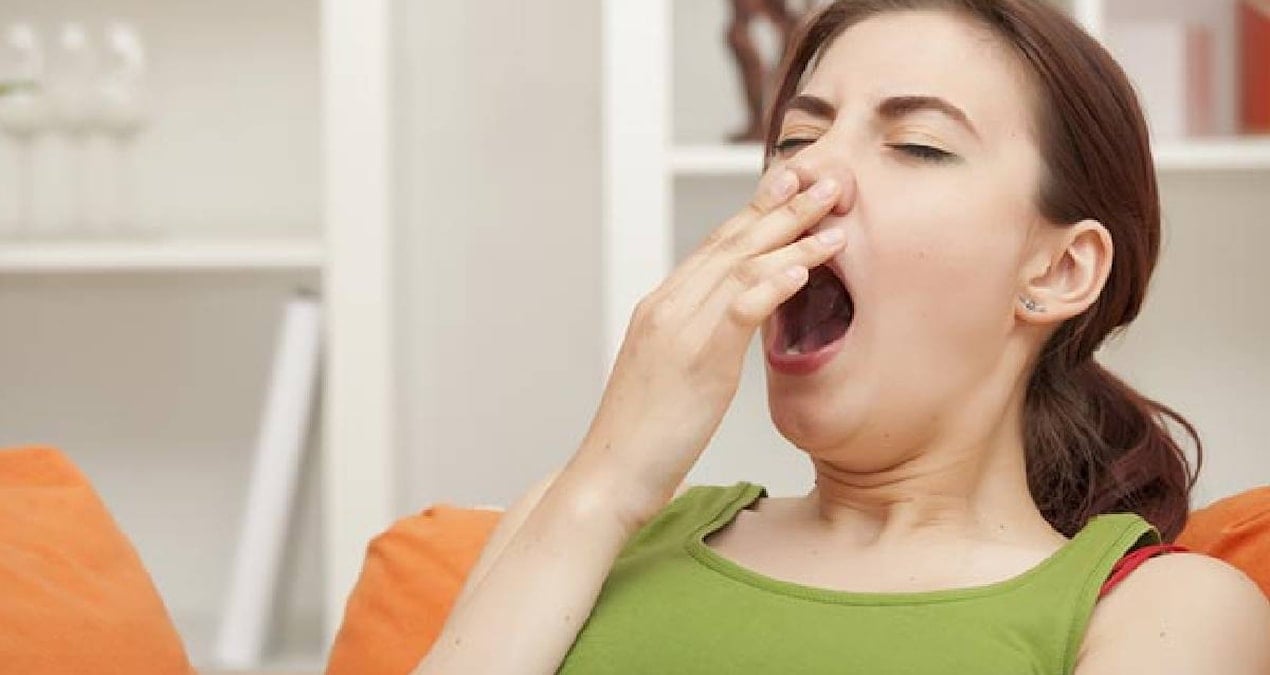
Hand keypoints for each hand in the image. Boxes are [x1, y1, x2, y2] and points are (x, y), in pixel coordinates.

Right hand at [576, 169, 852, 525]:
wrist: (608, 477)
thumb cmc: (643, 436)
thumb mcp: (671, 373)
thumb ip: (700, 338)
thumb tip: (734, 323)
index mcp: (662, 306)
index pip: (716, 246)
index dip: (757, 212)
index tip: (790, 184)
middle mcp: (667, 306)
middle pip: (731, 244)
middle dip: (781, 208)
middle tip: (824, 178)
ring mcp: (677, 331)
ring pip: (739, 269)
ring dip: (791, 239)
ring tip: (832, 218)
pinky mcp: (694, 362)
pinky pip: (736, 313)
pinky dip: (770, 287)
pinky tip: (800, 270)